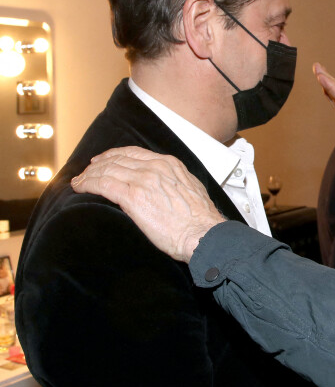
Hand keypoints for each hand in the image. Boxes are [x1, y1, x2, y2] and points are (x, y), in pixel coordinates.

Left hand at [71, 146, 224, 261]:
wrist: (203, 233)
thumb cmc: (200, 220)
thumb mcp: (190, 190)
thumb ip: (174, 183)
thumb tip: (164, 189)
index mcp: (169, 164)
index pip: (135, 153)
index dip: (115, 155)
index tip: (105, 160)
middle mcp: (155, 167)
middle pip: (118, 159)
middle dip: (98, 164)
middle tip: (87, 172)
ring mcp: (143, 180)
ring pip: (107, 170)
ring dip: (89, 175)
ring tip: (79, 182)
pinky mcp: (133, 197)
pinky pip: (103, 184)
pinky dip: (88, 184)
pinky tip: (80, 187)